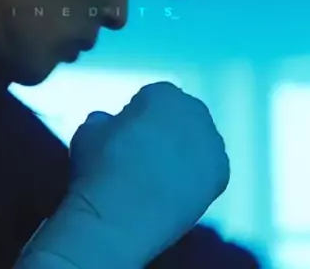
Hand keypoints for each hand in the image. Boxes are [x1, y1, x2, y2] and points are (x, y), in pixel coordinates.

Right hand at [17, 82, 229, 268]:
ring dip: (181, 153)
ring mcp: (212, 141)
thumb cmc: (98, 168)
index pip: (153, 99)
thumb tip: (106, 122)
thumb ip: (103, 119)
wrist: (118, 216)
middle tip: (142, 158)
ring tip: (155, 178)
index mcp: (163, 92)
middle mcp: (194, 110)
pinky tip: (171, 192)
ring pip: (196, 141)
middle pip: (180, 116)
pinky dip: (193, 177)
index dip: (136, 119)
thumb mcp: (88, 130)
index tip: (124, 139)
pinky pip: (207, 168)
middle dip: (165, 131)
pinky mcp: (221, 172)